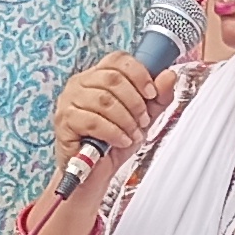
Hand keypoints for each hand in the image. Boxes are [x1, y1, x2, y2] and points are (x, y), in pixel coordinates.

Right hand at [49, 50, 174, 178]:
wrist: (93, 174)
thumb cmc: (113, 143)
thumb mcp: (142, 118)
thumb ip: (157, 98)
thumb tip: (169, 75)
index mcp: (96, 76)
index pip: (117, 60)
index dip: (139, 73)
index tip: (151, 93)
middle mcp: (79, 83)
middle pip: (113, 78)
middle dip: (135, 102)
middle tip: (142, 120)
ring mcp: (68, 101)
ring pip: (104, 100)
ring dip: (126, 120)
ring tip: (132, 134)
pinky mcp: (64, 121)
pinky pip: (94, 121)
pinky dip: (114, 132)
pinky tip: (121, 141)